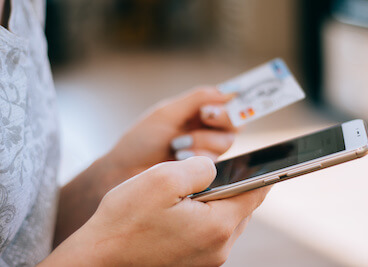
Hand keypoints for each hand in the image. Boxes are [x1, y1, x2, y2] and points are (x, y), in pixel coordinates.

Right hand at [43, 157, 269, 265]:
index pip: (256, 193)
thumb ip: (200, 167)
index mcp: (217, 226)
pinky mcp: (193, 262)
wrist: (98, 259)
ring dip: (217, 202)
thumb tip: (214, 168)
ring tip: (195, 189)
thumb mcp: (164, 178)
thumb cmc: (126, 219)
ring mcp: (206, 259)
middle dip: (234, 186)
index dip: (264, 172)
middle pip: (241, 207)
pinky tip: (184, 209)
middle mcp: (218, 248)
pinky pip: (210, 233)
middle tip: (219, 171)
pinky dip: (205, 217)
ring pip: (226, 220)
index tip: (272, 160)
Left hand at [105, 87, 235, 179]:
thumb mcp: (168, 113)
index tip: (216, 105)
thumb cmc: (142, 140)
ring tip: (177, 145)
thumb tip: (230, 91)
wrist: (126, 170)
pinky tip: (178, 158)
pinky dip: (197, 156)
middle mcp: (206, 131)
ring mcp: (206, 151)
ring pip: (226, 142)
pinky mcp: (204, 171)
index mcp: (198, 113)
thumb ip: (198, 99)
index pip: (229, 104)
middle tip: (204, 116)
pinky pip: (215, 160)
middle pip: (235, 123)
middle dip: (220, 119)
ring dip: (202, 140)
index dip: (230, 104)